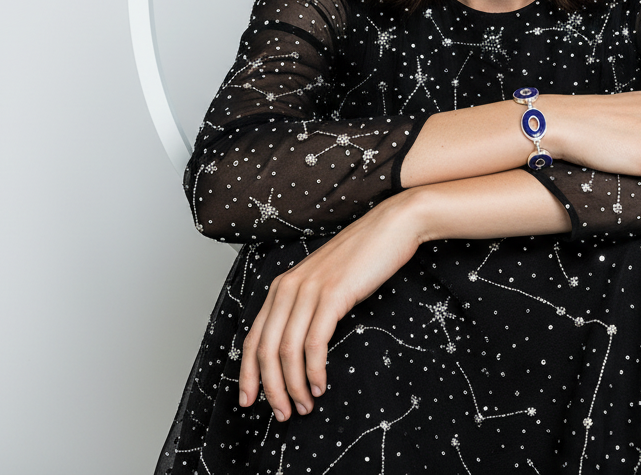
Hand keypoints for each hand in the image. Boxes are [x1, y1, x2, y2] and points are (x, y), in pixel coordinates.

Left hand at [238, 193, 420, 420]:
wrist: (391, 227)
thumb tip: (297, 346)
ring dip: (292, 386)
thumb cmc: (363, 256)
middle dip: (270, 388)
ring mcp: (310, 290)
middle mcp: (289, 287)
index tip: (249, 400)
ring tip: (303, 406)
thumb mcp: (325, 281)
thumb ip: (307, 305)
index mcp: (282, 285)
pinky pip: (315, 342)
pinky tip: (320, 385)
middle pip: (265, 349)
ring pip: (287, 350)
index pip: (253, 337)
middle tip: (283, 414)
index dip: (248, 374)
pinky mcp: (333, 294)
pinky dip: (314, 370)